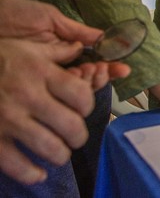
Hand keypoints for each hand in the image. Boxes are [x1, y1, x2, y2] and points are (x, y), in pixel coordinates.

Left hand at [0, 0, 130, 89]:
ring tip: (91, 72)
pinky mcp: (29, 89)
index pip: (91, 62)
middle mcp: (54, 68)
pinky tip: (75, 80)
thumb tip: (106, 38)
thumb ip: (76, 31)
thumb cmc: (11, 14)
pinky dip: (68, 92)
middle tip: (101, 70)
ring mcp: (41, 80)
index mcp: (61, 50)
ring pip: (73, 91)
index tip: (122, 68)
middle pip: (85, 80)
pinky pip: (53, 95)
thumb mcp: (49, 18)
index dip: (107, 67)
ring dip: (87, 84)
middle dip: (99, 77)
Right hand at [0, 38, 95, 184]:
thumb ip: (57, 52)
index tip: (83, 109)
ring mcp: (9, 119)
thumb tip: (80, 47)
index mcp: (42, 73)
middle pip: (71, 125)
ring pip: (49, 147)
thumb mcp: (27, 49)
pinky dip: (31, 173)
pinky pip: (15, 163)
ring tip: (60, 153)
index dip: (89, 105)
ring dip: (61, 155)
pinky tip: (38, 173)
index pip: (81, 95)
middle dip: (78, 136)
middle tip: (75, 137)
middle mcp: (28, 96)